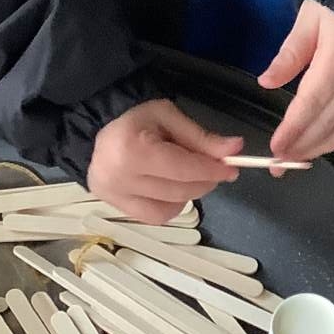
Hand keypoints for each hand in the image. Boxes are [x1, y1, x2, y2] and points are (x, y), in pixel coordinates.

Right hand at [88, 100, 243, 221]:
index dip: (212, 171)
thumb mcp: (168, 116)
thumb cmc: (135, 119)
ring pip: (170, 208)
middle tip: (216, 169)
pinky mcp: (114, 206)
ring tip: (189, 175)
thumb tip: (234, 149)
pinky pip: (154, 216)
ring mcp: (114, 196)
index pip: (184, 169)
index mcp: (133, 149)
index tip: (231, 169)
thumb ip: (201, 137)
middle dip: (204, 182)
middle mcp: (120, 177)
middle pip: (179, 191)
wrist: (99, 129)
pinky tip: (171, 189)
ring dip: (189, 195)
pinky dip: (171, 206)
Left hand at [260, 0, 333, 162]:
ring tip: (296, 159)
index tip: (276, 147)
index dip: (295, 128)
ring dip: (320, 147)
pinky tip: (320, 146)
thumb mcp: (308, 20)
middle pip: (329, 121)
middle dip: (303, 145)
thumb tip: (266, 82)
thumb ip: (289, 54)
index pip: (313, 101)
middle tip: (279, 164)